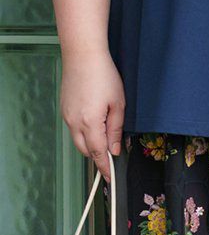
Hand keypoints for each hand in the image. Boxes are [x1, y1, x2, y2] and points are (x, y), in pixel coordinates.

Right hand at [60, 49, 125, 183]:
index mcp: (90, 123)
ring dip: (91, 144)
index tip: (111, 178)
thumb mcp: (118, 103)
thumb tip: (114, 150)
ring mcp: (67, 116)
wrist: (83, 56)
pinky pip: (74, 128)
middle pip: (86, 150)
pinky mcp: (65, 109)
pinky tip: (95, 123)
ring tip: (106, 139)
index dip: (105, 168)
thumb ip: (116, 129)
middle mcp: (75, 123)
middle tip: (112, 158)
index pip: (98, 153)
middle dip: (99, 156)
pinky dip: (84, 132)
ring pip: (78, 140)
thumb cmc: (104, 76)